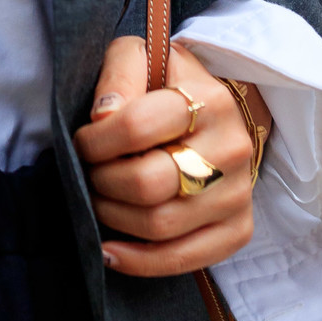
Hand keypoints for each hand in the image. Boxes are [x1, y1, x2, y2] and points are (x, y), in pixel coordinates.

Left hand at [73, 37, 271, 278]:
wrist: (220, 112)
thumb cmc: (169, 85)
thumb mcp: (143, 58)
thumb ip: (119, 74)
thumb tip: (103, 115)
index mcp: (209, 99)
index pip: (137, 126)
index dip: (95, 141)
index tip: (83, 141)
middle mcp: (231, 148)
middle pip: (147, 184)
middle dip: (102, 182)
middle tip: (90, 173)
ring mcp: (238, 193)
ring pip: (160, 225)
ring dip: (112, 217)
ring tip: (98, 200)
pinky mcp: (238, 229)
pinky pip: (185, 259)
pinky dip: (139, 262)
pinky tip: (109, 250)